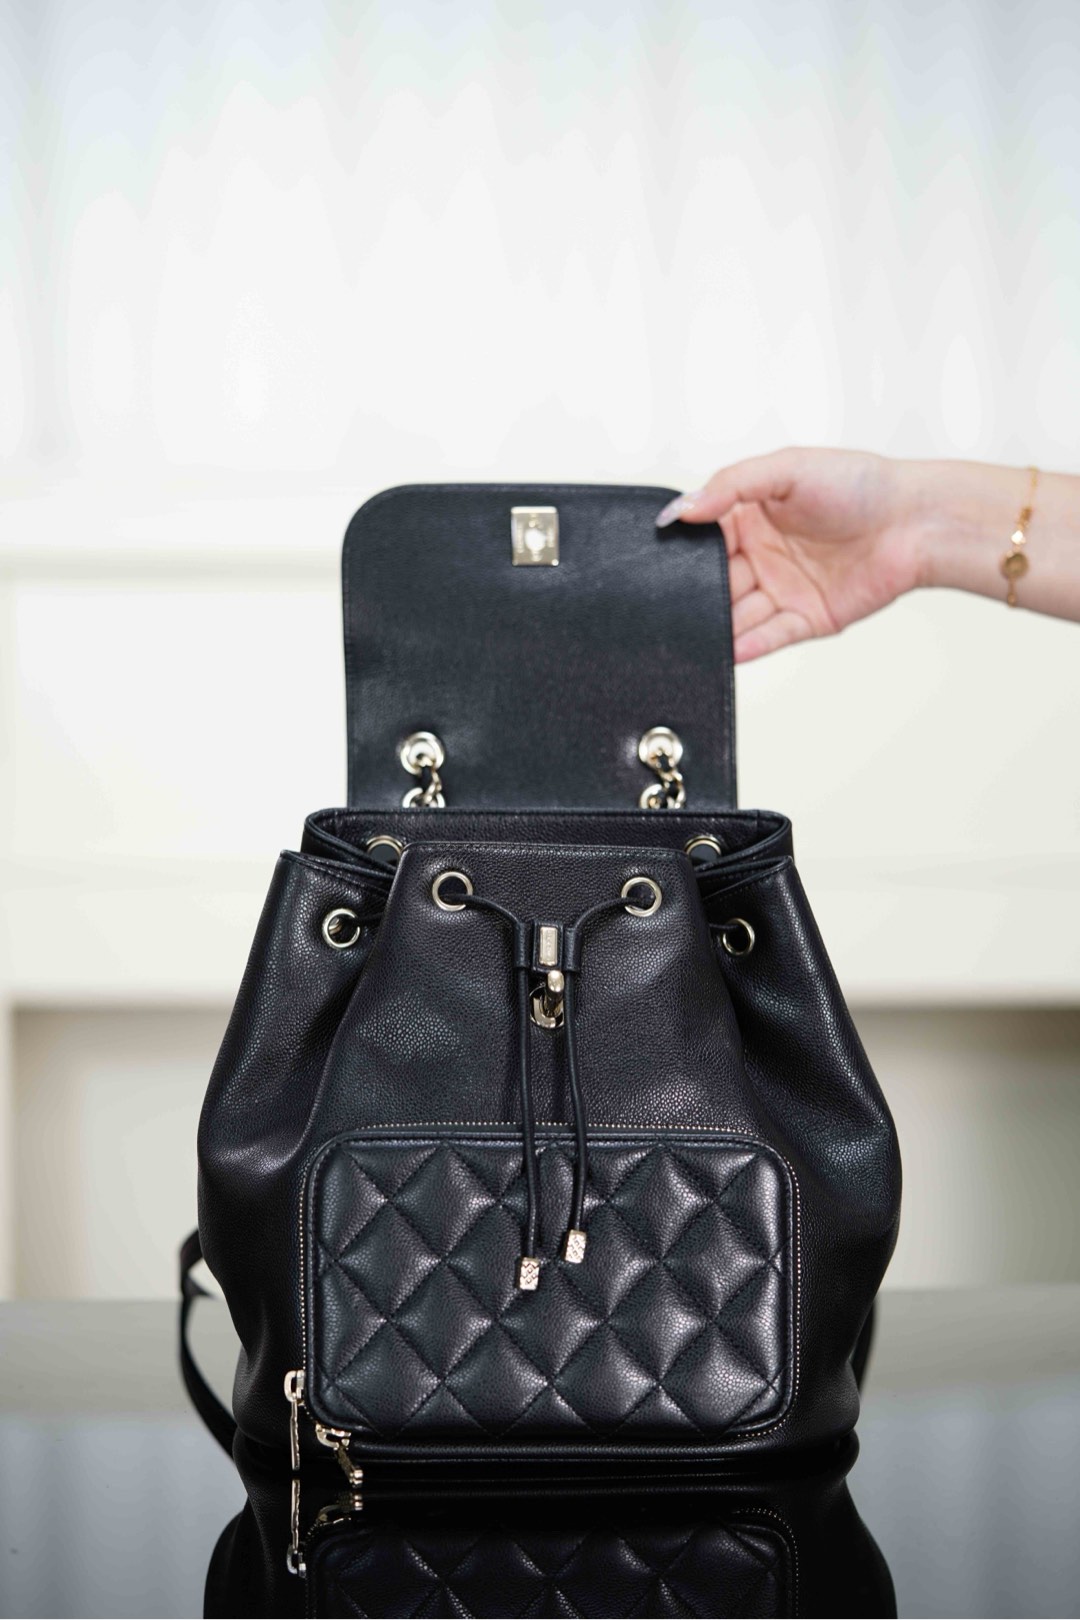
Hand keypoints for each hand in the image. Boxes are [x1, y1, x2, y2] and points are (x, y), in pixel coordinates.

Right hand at [656, 448, 924, 661]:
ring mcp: (783, 589)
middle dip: (694, 593)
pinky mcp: (806, 618)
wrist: (916, 521)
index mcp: (752, 515)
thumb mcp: (787, 468)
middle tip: (670, 604)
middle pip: (715, 581)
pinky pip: (770, 635)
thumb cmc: (861, 484)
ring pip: (738, 613)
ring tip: (692, 633)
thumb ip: (731, 484)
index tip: (657, 561)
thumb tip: (680, 509)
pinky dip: (749, 644)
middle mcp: (763, 554)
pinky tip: (729, 649)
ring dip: (717, 624)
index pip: (704, 538)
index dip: (683, 550)